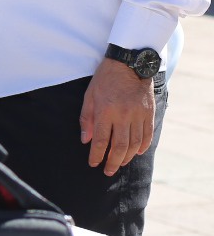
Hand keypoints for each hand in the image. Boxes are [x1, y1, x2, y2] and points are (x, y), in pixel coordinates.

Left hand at [80, 59, 155, 175]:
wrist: (129, 64)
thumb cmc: (105, 80)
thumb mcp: (89, 96)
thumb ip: (86, 119)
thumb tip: (85, 140)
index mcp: (106, 111)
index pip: (101, 140)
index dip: (97, 155)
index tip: (93, 163)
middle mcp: (123, 115)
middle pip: (120, 146)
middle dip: (113, 162)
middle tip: (108, 171)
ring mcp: (139, 115)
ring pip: (135, 144)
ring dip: (127, 157)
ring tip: (120, 163)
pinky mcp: (149, 113)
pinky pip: (147, 135)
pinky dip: (142, 147)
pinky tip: (136, 153)